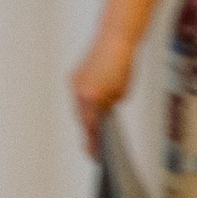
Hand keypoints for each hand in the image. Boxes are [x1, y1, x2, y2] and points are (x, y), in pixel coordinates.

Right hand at [69, 36, 136, 160]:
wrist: (114, 41)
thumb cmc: (123, 65)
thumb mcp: (122, 93)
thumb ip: (110, 107)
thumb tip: (104, 116)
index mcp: (93, 99)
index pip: (92, 128)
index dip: (94, 144)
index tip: (95, 156)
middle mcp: (79, 93)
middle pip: (83, 120)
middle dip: (90, 134)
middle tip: (94, 150)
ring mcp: (74, 84)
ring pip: (80, 109)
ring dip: (87, 119)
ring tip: (94, 133)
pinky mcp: (74, 78)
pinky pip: (79, 97)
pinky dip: (86, 105)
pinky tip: (91, 112)